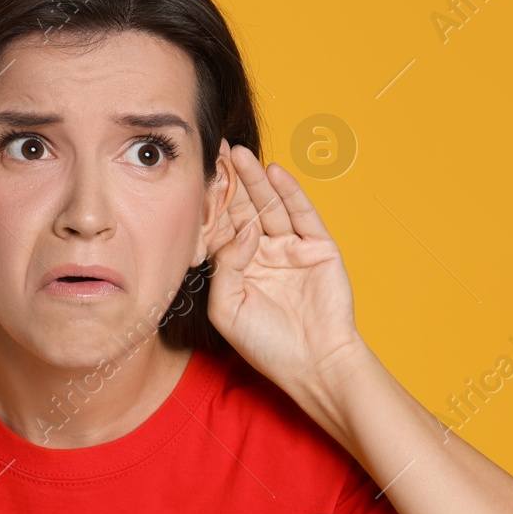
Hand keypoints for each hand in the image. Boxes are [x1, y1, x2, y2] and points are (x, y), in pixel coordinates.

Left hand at [207, 144, 363, 397]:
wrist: (313, 364)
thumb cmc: (267, 345)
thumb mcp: (227, 309)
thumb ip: (225, 266)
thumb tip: (243, 230)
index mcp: (238, 268)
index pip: (222, 227)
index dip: (210, 204)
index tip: (194, 177)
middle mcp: (263, 253)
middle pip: (244, 208)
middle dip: (229, 182)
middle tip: (213, 150)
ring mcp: (291, 248)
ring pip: (270, 206)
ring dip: (255, 179)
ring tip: (238, 153)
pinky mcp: (318, 247)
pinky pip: (302, 213)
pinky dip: (290, 192)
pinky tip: (274, 172)